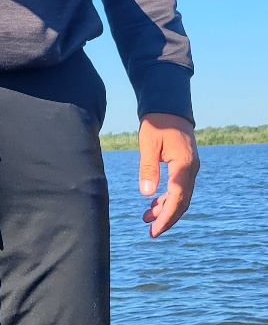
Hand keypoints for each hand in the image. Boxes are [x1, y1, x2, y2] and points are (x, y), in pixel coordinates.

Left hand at [138, 113, 198, 236]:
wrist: (169, 106)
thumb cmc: (157, 122)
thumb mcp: (148, 142)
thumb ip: (148, 167)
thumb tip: (147, 194)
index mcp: (184, 165)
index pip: (178, 198)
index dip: (167, 217)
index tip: (155, 230)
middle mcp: (191, 169)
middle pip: (182, 202)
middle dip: (167, 218)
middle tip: (151, 232)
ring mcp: (190, 168)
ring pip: (181, 196)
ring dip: (166, 208)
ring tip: (147, 218)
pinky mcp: (185, 166)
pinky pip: (180, 187)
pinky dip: (168, 197)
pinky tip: (154, 202)